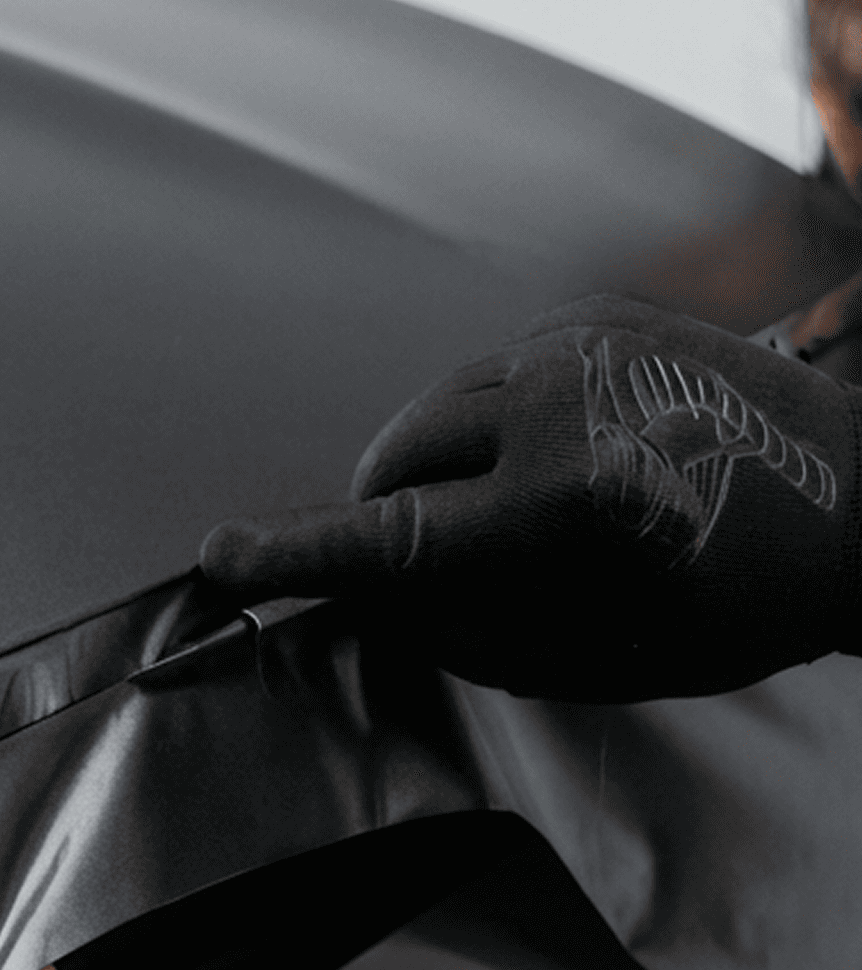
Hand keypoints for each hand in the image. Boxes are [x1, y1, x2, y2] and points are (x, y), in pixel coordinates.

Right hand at [200, 293, 861, 700]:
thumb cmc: (745, 597)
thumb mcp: (607, 653)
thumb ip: (472, 631)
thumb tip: (370, 604)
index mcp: (570, 506)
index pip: (391, 535)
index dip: (295, 555)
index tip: (223, 559)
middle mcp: (565, 406)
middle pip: (400, 457)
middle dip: (390, 512)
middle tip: (435, 570)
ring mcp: (580, 347)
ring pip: (438, 409)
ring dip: (440, 465)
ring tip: (517, 515)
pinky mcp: (597, 316)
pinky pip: (493, 372)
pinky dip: (494, 422)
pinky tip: (559, 459)